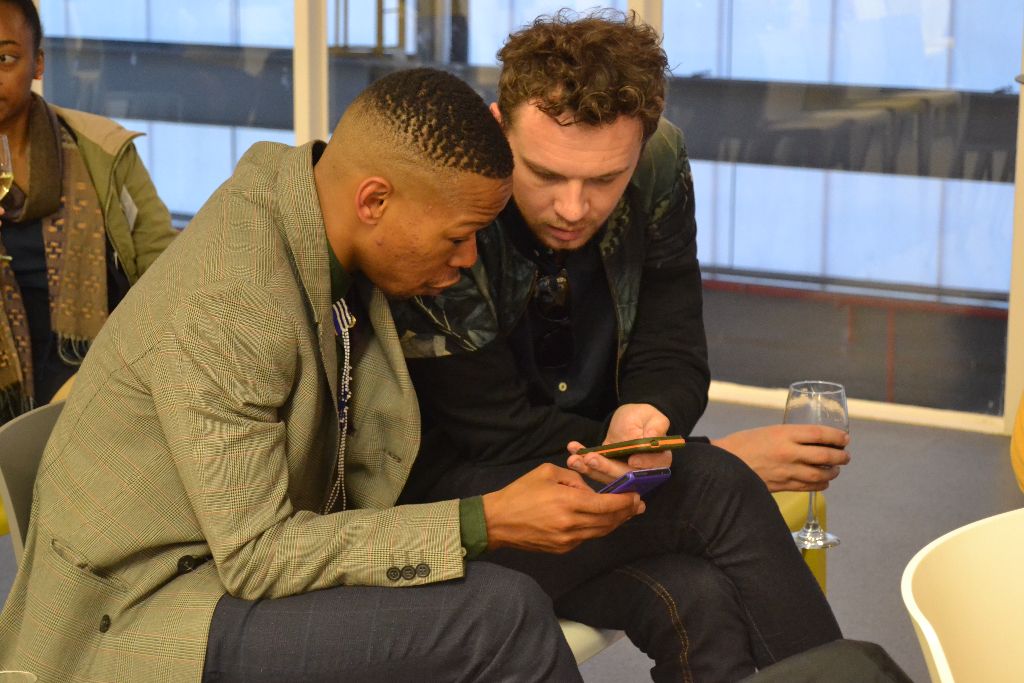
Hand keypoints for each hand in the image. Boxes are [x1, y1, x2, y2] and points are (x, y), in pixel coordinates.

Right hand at [482, 463, 643, 553]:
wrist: (497, 521)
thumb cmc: (520, 492)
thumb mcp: (547, 472)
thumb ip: (574, 479)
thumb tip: (591, 490)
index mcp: (568, 502)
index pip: (606, 505)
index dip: (624, 502)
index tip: (636, 496)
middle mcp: (571, 524)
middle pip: (608, 521)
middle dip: (626, 513)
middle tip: (639, 505)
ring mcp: (567, 540)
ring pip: (600, 532)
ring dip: (616, 523)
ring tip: (627, 514)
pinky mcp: (562, 549)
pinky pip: (586, 537)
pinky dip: (597, 528)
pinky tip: (602, 520)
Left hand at [565, 403, 672, 481]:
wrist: (631, 418)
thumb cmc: (646, 417)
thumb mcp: (654, 418)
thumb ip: (656, 428)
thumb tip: (653, 438)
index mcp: (659, 460)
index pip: (653, 466)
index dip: (644, 464)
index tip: (632, 460)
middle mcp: (640, 471)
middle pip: (625, 474)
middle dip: (606, 468)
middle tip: (590, 458)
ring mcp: (621, 471)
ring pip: (606, 475)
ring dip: (588, 468)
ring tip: (573, 459)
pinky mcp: (606, 468)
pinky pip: (594, 468)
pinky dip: (582, 462)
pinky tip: (572, 451)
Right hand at [712, 424, 849, 492]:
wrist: (723, 463)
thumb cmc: (742, 444)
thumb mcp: (767, 431)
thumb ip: (788, 437)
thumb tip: (810, 442)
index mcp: (783, 433)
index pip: (819, 433)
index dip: (836, 436)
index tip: (844, 438)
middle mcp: (788, 452)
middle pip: (825, 455)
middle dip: (841, 456)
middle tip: (845, 455)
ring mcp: (786, 471)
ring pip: (820, 474)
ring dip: (833, 472)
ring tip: (836, 469)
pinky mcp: (782, 485)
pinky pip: (809, 487)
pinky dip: (821, 485)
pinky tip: (823, 481)